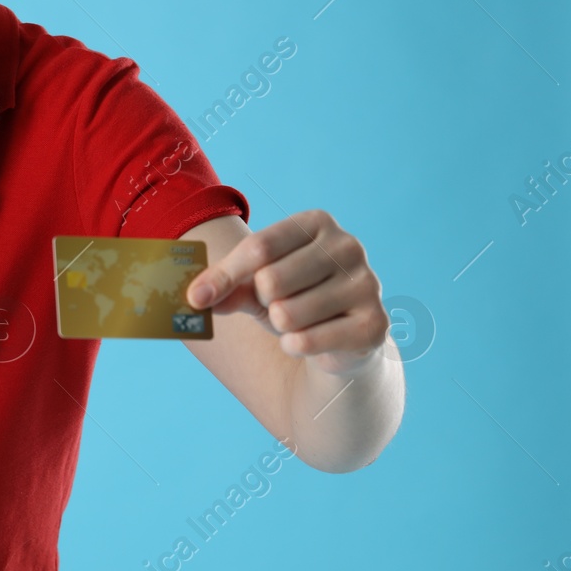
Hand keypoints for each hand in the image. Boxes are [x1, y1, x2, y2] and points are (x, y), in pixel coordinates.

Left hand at [184, 209, 388, 376]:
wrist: (341, 339)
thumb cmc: (292, 299)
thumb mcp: (255, 284)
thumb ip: (227, 284)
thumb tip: (196, 297)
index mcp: (317, 223)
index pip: (258, 248)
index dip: (224, 276)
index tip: (196, 297)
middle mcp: (348, 247)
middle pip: (270, 281)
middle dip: (262, 302)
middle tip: (277, 305)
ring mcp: (367, 285)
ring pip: (286, 314)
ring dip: (279, 327)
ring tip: (298, 321)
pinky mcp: (374, 325)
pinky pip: (306, 341)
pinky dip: (294, 347)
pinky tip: (307, 341)